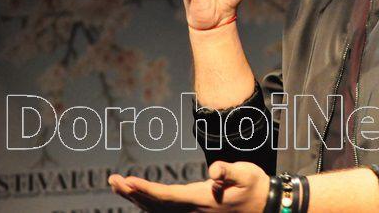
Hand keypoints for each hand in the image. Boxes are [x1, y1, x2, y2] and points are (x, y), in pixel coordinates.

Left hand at [108, 161, 268, 212]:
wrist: (265, 204)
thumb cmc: (254, 186)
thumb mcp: (246, 174)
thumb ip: (229, 171)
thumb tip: (214, 171)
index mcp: (202, 200)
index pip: (167, 196)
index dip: (146, 190)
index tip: (128, 181)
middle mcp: (193, 211)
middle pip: (155, 205)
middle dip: (133, 193)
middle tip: (112, 180)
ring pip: (157, 210)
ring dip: (136, 199)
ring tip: (118, 186)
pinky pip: (165, 212)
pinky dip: (148, 204)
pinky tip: (139, 197)